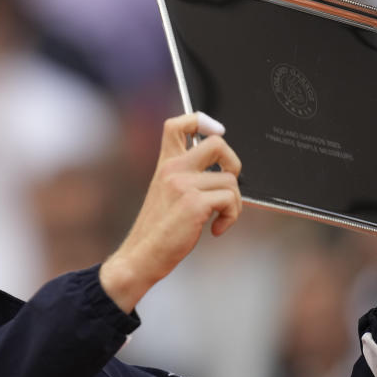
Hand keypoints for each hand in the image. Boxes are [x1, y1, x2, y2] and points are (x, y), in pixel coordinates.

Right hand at [101, 113, 241, 311]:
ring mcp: (183, 185)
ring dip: (234, 203)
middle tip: (227, 183)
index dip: (201, 121)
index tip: (215, 132)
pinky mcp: (193, 204)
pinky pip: (230, 201)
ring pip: (231, 181)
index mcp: (165, 165)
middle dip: (233, 163)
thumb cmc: (156, 231)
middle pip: (217, 142)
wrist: (141, 256)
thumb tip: (221, 171)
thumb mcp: (166, 194)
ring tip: (219, 218)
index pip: (177, 124)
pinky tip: (216, 229)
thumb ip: (185, 177)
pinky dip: (231, 217)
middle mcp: (173, 169)